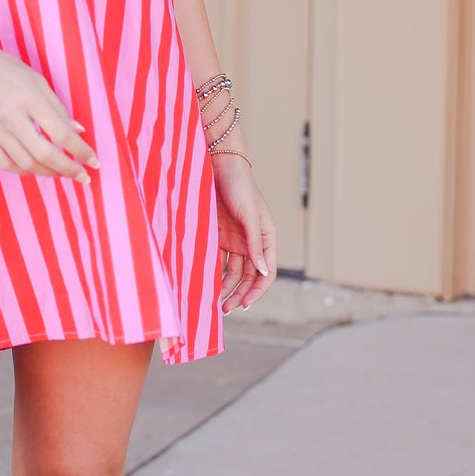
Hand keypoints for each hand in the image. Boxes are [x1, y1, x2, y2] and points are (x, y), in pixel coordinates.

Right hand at [0, 42, 98, 184]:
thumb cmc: (6, 68)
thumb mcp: (37, 80)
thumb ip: (58, 108)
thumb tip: (78, 133)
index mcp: (29, 98)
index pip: (61, 133)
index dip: (81, 151)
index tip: (94, 161)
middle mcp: (11, 117)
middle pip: (45, 154)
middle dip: (68, 169)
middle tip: (83, 176)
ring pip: (26, 164)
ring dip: (49, 173)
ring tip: (62, 172)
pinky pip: (6, 164)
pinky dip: (25, 171)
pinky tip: (37, 168)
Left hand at [209, 156, 276, 311]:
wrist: (218, 166)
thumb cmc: (239, 186)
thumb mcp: (248, 215)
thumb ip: (254, 244)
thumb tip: (261, 272)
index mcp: (267, 237)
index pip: (267, 272)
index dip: (257, 290)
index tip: (243, 304)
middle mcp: (253, 242)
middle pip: (250, 276)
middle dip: (240, 293)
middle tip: (227, 309)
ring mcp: (236, 241)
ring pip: (233, 272)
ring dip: (227, 288)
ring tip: (217, 304)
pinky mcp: (219, 237)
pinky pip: (218, 261)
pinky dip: (215, 274)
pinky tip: (207, 285)